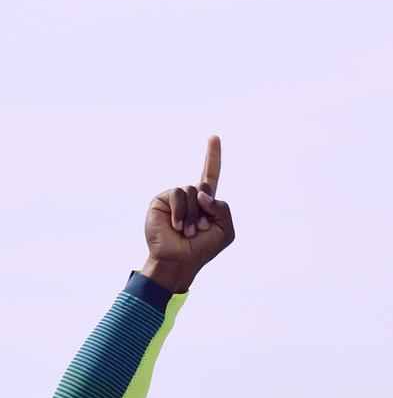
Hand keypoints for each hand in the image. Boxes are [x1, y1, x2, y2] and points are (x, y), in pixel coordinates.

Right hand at [142, 136, 234, 292]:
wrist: (179, 261)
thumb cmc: (202, 248)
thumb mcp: (225, 230)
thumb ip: (223, 209)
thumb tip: (202, 192)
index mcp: (206, 202)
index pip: (210, 175)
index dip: (213, 157)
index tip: (215, 137)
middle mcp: (190, 197)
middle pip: (205, 189)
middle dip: (206, 211)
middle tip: (199, 230)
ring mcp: (175, 198)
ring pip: (192, 191)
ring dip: (193, 215)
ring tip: (187, 231)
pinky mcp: (161, 200)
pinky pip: (178, 195)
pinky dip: (181, 212)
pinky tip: (176, 227)